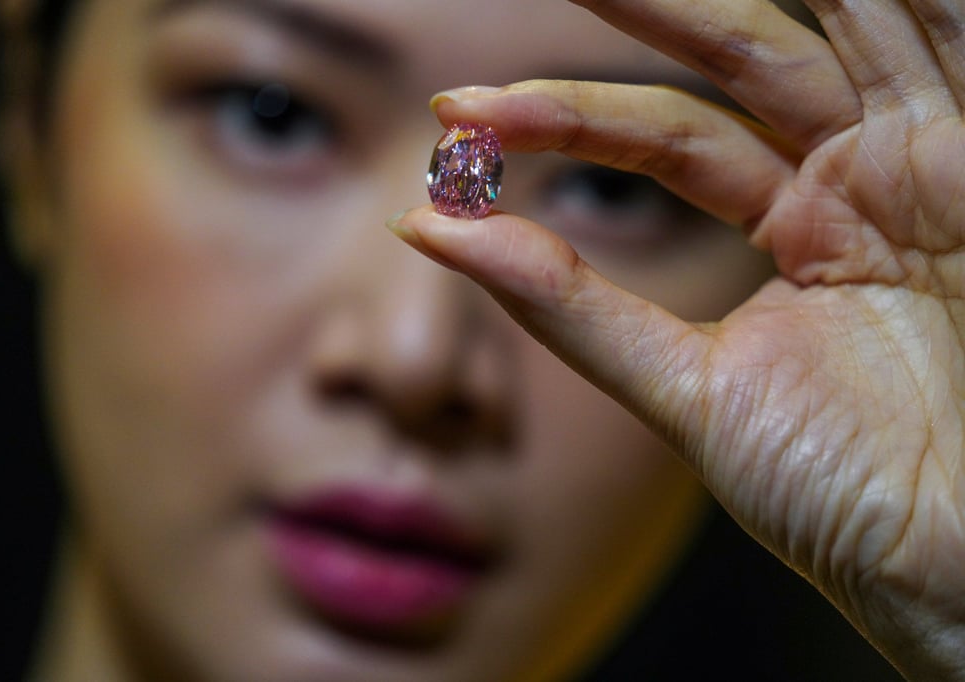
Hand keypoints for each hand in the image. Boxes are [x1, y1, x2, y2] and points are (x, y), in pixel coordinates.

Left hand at [388, 1, 964, 678]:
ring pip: (831, 25)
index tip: (458, 112)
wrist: (956, 557)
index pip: (672, 135)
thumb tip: (431, 234)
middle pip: (748, 53)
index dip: (568, 114)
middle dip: (652, 5)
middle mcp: (865, 177)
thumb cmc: (839, 489)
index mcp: (804, 225)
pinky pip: (940, 38)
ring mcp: (932, 158)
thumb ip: (570, 309)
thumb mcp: (684, 388)